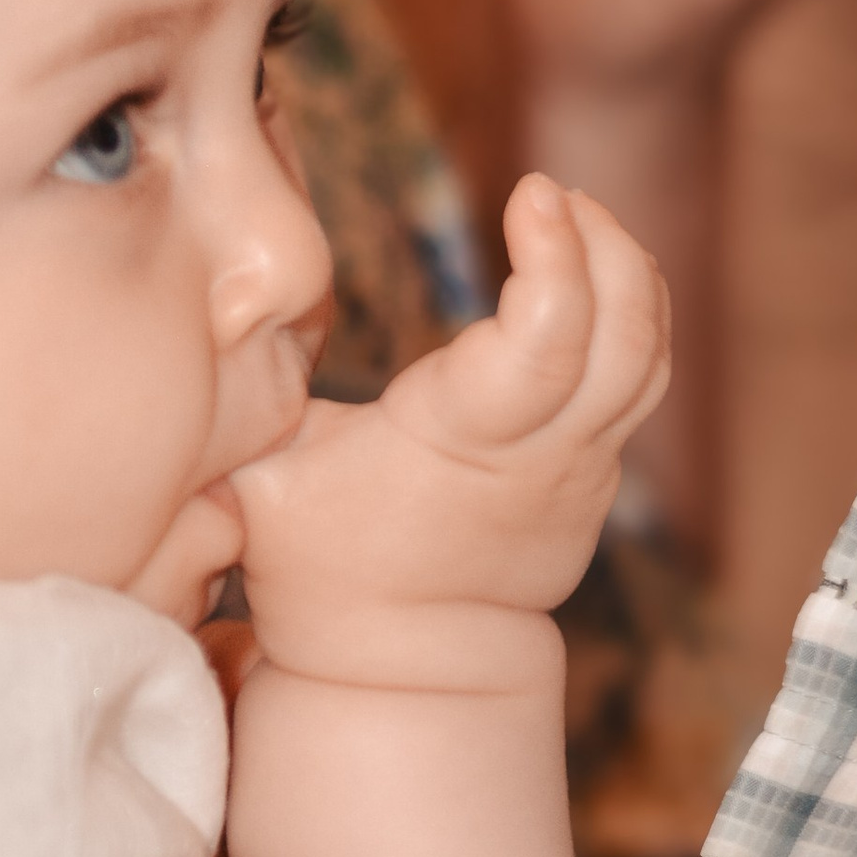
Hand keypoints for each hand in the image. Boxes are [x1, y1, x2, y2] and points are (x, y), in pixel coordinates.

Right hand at [232, 179, 668, 672]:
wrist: (402, 665)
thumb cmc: (315, 563)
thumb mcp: (254, 478)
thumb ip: (240, 393)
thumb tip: (208, 301)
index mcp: (461, 444)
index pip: (545, 344)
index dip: (556, 259)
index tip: (532, 190)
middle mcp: (538, 457)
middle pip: (626, 341)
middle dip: (605, 247)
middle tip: (553, 193)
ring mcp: (580, 472)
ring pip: (647, 360)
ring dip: (627, 274)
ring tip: (576, 214)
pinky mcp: (593, 475)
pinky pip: (640, 382)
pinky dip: (632, 313)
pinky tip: (596, 266)